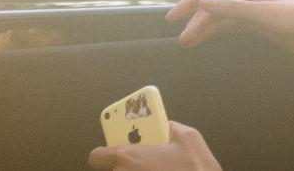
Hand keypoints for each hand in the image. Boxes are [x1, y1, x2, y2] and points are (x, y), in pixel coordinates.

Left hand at [88, 121, 220, 170]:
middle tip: (147, 161)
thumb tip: (168, 126)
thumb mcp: (189, 137)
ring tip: (160, 169)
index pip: (97, 157)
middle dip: (129, 165)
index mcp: (129, 157)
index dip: (105, 153)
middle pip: (115, 170)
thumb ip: (171, 127)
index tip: (113, 150)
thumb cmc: (196, 169)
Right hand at [166, 0, 293, 60]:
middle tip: (181, 40)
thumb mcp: (263, 15)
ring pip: (220, 17)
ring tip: (187, 43)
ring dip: (204, 28)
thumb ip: (232, 9)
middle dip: (196, 21)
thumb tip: (202, 1)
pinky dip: (216, 32)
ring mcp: (252, 8)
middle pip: (213, 5)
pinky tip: (203, 40)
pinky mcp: (257, 23)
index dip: (190, 3)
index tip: (172, 18)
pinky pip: (230, 25)